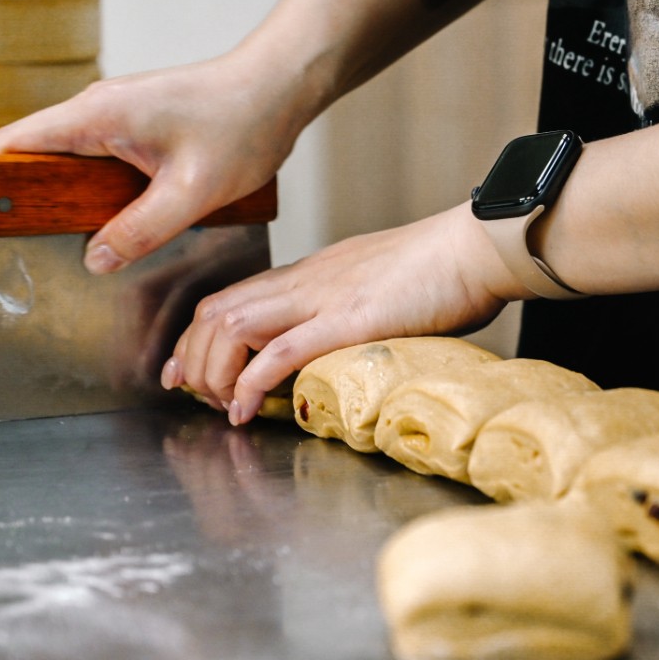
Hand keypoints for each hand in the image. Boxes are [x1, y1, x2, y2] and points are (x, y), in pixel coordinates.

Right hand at [0, 48, 310, 272]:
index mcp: (95, 115)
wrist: (281, 86)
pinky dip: (108, 191)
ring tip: (100, 240)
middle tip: (56, 249)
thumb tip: (94, 260)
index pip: (13, 145)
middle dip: (42, 203)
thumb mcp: (191, 192)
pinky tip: (134, 220)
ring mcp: (119, 115)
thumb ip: (140, 230)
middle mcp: (98, 109)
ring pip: (75, 163)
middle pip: (40, 158)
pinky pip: (105, 161)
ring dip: (82, 201)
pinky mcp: (140, 124)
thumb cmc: (242, 124)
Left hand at [161, 203, 525, 424]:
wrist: (475, 248)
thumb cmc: (443, 271)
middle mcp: (305, 281)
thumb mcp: (379, 287)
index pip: (230, 299)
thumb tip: (343, 339)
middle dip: (193, 358)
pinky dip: (251, 383)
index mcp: (311, 273)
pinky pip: (281, 351)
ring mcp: (322, 298)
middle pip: (216, 311)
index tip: (184, 370)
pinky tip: (245, 411)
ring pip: (233, 327)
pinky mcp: (347, 321)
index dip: (196, 337)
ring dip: (214, 373)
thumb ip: (350, 309)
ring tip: (221, 408)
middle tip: (194, 397)